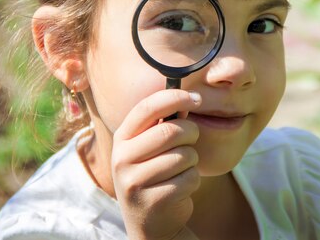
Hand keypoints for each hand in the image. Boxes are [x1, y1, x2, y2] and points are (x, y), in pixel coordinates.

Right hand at [112, 89, 201, 239]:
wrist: (150, 222)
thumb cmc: (156, 174)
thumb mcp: (153, 147)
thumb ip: (166, 122)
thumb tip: (188, 100)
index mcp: (122, 138)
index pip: (147, 107)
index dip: (175, 97)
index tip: (196, 98)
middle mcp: (122, 158)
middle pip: (171, 130)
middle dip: (191, 133)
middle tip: (191, 141)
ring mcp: (134, 182)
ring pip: (184, 155)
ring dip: (192, 161)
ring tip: (180, 170)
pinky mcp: (152, 201)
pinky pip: (189, 178)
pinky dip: (192, 181)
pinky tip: (179, 188)